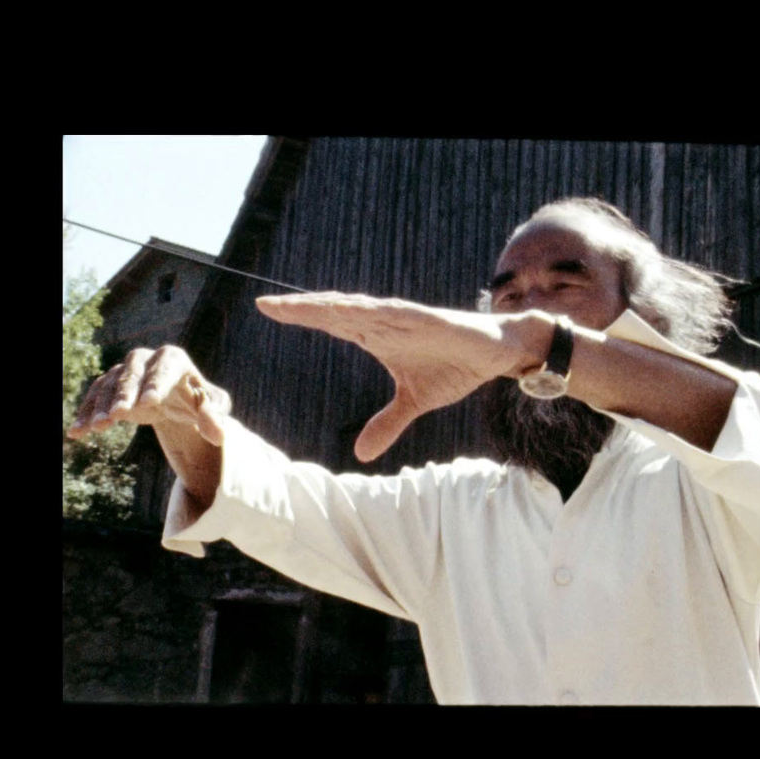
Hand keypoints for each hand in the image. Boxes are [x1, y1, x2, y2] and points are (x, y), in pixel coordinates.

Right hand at [67, 345, 231, 445]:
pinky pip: (95, 395)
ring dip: (102, 405)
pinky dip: (87, 412)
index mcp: (174, 359)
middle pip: (132, 373)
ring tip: (97, 427)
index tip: (149, 402)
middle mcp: (146, 359)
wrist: (177, 399)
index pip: (164, 369)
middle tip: (118, 414)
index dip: (156, 384)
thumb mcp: (212, 407)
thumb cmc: (198, 400)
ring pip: (110, 384)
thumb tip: (218, 435)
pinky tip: (78, 432)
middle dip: (125, 393)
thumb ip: (215, 417)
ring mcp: (125, 370)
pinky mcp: (110, 385)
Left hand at [256, 292, 543, 461]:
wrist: (495, 354)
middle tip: (265, 304)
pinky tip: (349, 308)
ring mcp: (404, 318)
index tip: (267, 311)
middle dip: (301, 308)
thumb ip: (386, 424)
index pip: (330, 323)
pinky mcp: (427, 319)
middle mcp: (384, 321)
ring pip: (358, 308)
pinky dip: (371, 310)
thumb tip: (360, 454)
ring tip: (296, 305)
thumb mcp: (413, 403)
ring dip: (327, 306)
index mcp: (376, 335)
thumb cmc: (452, 367)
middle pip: (334, 311)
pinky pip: (395, 313)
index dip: (300, 317)